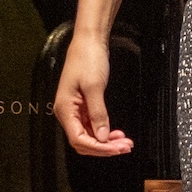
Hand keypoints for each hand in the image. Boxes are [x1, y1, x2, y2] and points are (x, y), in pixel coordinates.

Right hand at [54, 35, 132, 157]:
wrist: (88, 43)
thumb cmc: (88, 60)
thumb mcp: (94, 87)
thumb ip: (98, 113)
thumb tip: (102, 137)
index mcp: (65, 109)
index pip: (79, 139)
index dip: (99, 148)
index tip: (118, 149)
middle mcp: (67, 112)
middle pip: (84, 141)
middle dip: (105, 147)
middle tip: (126, 146)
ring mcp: (75, 110)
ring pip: (89, 135)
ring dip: (106, 141)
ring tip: (125, 142)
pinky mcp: (83, 106)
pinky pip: (92, 126)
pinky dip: (105, 131)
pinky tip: (117, 133)